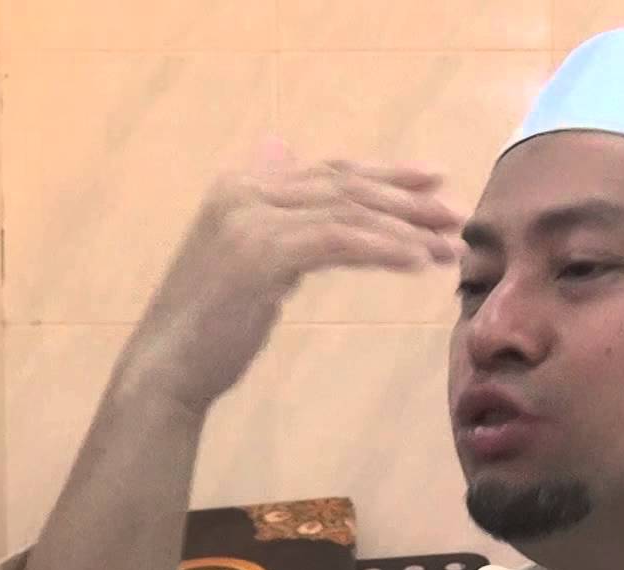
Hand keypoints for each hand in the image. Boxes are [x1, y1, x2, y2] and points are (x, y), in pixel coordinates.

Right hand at [117, 135, 463, 412]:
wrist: (168, 367)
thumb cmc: (212, 323)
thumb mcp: (244, 252)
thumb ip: (270, 207)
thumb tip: (280, 149)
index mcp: (241, 185)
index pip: (329, 171)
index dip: (386, 174)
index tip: (434, 180)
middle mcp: (244, 190)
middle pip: (345, 186)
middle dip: (407, 199)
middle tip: (455, 214)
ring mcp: (250, 219)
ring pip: (348, 212)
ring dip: (406, 228)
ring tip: (448, 246)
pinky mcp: (262, 254)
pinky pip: (339, 242)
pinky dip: (383, 248)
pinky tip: (417, 261)